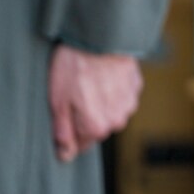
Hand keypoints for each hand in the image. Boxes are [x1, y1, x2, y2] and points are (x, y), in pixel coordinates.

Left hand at [47, 44, 143, 161]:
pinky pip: (122, 96)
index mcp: (96, 127)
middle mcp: (117, 120)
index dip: (70, 130)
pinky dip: (113, 89)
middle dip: (86, 116)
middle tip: (76, 92)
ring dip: (102, 103)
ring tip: (90, 81)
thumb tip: (65, 156)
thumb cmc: (74, 67)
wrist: (100, 36)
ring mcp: (129, 104)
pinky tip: (103, 75)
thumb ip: (63, 134)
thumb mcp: (58, 102)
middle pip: (97, 127)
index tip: (65, 111)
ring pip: (111, 112)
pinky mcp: (136, 86)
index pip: (81, 144)